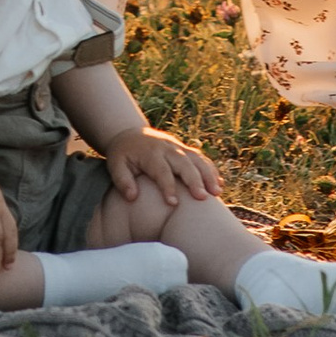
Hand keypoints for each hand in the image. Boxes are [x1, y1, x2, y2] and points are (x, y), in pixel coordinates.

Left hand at [106, 126, 221, 206]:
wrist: (130, 133)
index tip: (174, 203)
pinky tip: (219, 184)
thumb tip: (132, 197)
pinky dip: (211, 170)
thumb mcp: (115, 165)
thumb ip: (122, 181)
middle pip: (184, 163)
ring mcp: (178, 147)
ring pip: (197, 159)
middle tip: (203, 198)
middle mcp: (167, 148)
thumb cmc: (123, 154)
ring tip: (217, 192)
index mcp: (150, 153)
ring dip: (208, 174)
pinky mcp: (185, 149)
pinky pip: (201, 158)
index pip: (161, 170)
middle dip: (194, 180)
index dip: (168, 186)